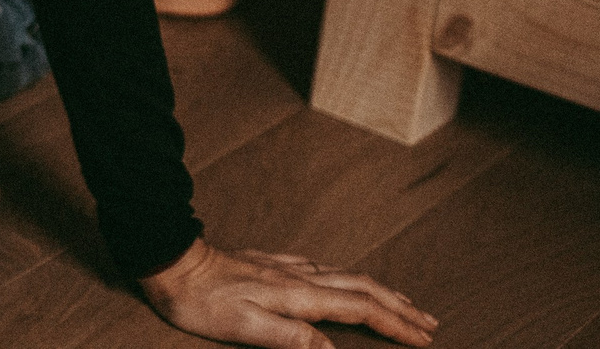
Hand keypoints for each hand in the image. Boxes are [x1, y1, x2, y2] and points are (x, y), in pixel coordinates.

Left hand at [140, 239, 435, 348]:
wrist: (170, 259)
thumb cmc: (201, 300)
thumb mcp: (243, 325)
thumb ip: (290, 338)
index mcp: (298, 295)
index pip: (360, 309)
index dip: (395, 324)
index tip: (425, 338)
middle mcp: (299, 276)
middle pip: (362, 288)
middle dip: (399, 306)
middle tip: (429, 322)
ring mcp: (285, 266)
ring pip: (345, 275)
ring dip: (379, 289)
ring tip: (402, 302)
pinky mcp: (270, 263)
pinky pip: (324, 269)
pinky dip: (348, 278)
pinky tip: (344, 279)